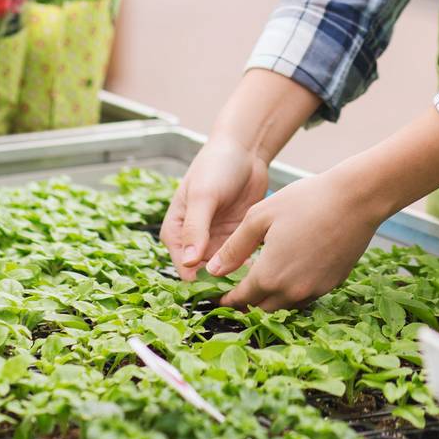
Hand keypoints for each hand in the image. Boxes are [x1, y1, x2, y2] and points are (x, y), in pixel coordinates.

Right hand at [160, 134, 269, 280]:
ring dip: (236, 275)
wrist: (245, 150)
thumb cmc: (216, 166)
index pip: (183, 267)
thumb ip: (195, 228)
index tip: (219, 287)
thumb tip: (188, 262)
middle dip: (221, 282)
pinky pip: (241, 256)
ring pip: (224, 268)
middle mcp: (194, 240)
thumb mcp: (202, 196)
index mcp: (176, 232)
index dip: (199, 280)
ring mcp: (216, 238)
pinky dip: (249, 263)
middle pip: (203, 272)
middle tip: (242, 288)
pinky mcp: (236, 234)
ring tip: (255, 279)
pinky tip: (263, 265)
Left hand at [209, 170, 379, 309]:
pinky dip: (293, 290)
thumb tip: (214, 271)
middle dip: (248, 301)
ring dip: (271, 298)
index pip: (240, 299)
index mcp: (269, 276)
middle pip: (262, 307)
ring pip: (285, 305)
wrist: (355, 199)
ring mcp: (314, 290)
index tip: (219, 297)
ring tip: (265, 280)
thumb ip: (234, 248)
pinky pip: (306, 296)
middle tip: (240, 289)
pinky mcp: (332, 284)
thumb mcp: (260, 217)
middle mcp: (291, 291)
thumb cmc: (306, 201)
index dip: (227, 299)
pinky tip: (292, 271)